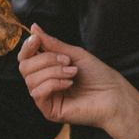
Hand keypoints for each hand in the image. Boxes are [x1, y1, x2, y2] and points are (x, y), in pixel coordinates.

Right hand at [17, 25, 138, 138]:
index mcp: (47, 70)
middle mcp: (43, 84)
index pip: (25, 58)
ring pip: (30, 79)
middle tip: (68, 61)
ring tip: (73, 72)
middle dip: (45, 59)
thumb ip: (52, 44)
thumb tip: (33, 28)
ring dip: (53, 71)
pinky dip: (53, 83)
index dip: (27, 47)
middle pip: (24, 67)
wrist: (114, 96)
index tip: (37, 39)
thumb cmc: (98, 76)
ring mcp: (45, 98)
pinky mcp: (49, 111)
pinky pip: (37, 93)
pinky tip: (69, 83)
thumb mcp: (74, 54)